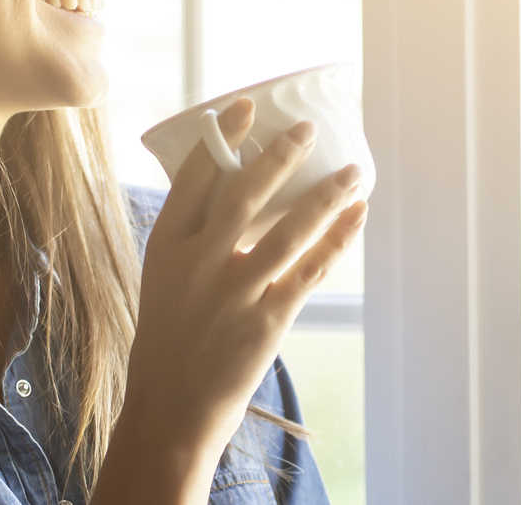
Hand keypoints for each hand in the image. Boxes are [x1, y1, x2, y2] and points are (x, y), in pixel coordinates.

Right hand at [92, 98, 367, 504]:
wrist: (170, 413)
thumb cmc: (168, 343)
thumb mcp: (163, 283)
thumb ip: (192, 242)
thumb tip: (234, 195)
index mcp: (165, 248)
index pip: (193, 177)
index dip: (221, 138)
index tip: (244, 108)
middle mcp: (198, 264)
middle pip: (245, 192)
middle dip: (281, 154)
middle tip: (307, 129)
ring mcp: (235, 292)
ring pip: (290, 227)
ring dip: (328, 193)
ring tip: (354, 169)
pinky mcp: (267, 320)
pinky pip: (312, 268)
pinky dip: (339, 238)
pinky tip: (357, 215)